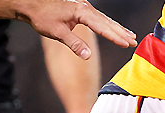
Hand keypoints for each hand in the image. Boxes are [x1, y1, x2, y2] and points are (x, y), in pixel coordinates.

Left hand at [13, 0, 136, 57]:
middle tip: (134, 42)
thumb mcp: (57, 33)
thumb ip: (74, 44)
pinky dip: (109, 24)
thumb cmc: (42, 17)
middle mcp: (85, 7)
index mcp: (81, 12)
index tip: (126, 44)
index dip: (114, 37)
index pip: (102, 27)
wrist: (31, 4)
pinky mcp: (81, 9)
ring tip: (130, 36)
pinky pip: (99, 18)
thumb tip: (87, 56)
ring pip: (105, 19)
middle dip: (121, 32)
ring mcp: (84, 7)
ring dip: (118, 28)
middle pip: (107, 22)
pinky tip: (114, 28)